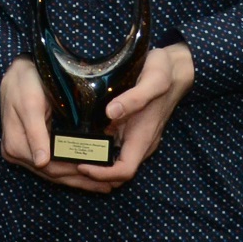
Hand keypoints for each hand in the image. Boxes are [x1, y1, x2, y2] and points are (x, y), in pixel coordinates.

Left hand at [0, 47, 193, 192]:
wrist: (175, 68)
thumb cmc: (164, 73)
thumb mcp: (153, 81)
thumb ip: (134, 98)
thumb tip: (110, 113)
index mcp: (143, 137)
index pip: (124, 170)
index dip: (103, 174)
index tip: (81, 165)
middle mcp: (139, 141)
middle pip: (117, 171)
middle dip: (94, 173)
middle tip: (67, 160)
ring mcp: (135, 135)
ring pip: (114, 159)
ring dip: (94, 162)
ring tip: (68, 151)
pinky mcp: (130, 127)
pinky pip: (113, 145)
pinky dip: (97, 147)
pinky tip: (78, 135)